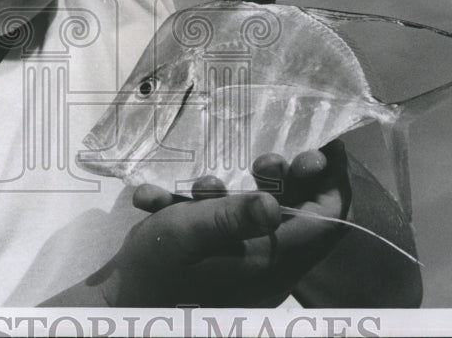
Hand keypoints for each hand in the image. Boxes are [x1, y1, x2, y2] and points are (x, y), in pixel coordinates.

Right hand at [95, 140, 349, 306]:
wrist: (120, 305)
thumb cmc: (154, 267)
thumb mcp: (185, 233)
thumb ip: (229, 217)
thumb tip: (272, 203)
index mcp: (269, 263)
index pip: (327, 221)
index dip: (332, 182)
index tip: (324, 146)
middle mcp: (270, 270)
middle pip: (302, 217)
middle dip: (284, 180)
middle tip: (266, 158)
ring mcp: (251, 271)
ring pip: (268, 220)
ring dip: (240, 192)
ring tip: (202, 184)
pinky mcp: (230, 269)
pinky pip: (237, 231)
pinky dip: (210, 211)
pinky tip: (172, 205)